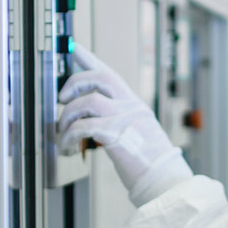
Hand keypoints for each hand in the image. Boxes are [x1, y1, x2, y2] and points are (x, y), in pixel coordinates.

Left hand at [58, 46, 191, 204]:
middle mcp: (130, 106)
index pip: (109, 73)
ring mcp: (124, 118)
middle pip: (98, 77)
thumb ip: (119, 121)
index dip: (89, 58)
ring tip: (63, 131)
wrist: (164, 180)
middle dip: (74, 84)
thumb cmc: (150, 163)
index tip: (74, 48)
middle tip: (62, 99)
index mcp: (134, 104)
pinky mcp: (116, 134)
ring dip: (67, 116)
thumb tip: (91, 121)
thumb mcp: (137, 133)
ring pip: (87, 101)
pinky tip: (67, 145)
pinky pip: (84, 126)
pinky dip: (70, 136)